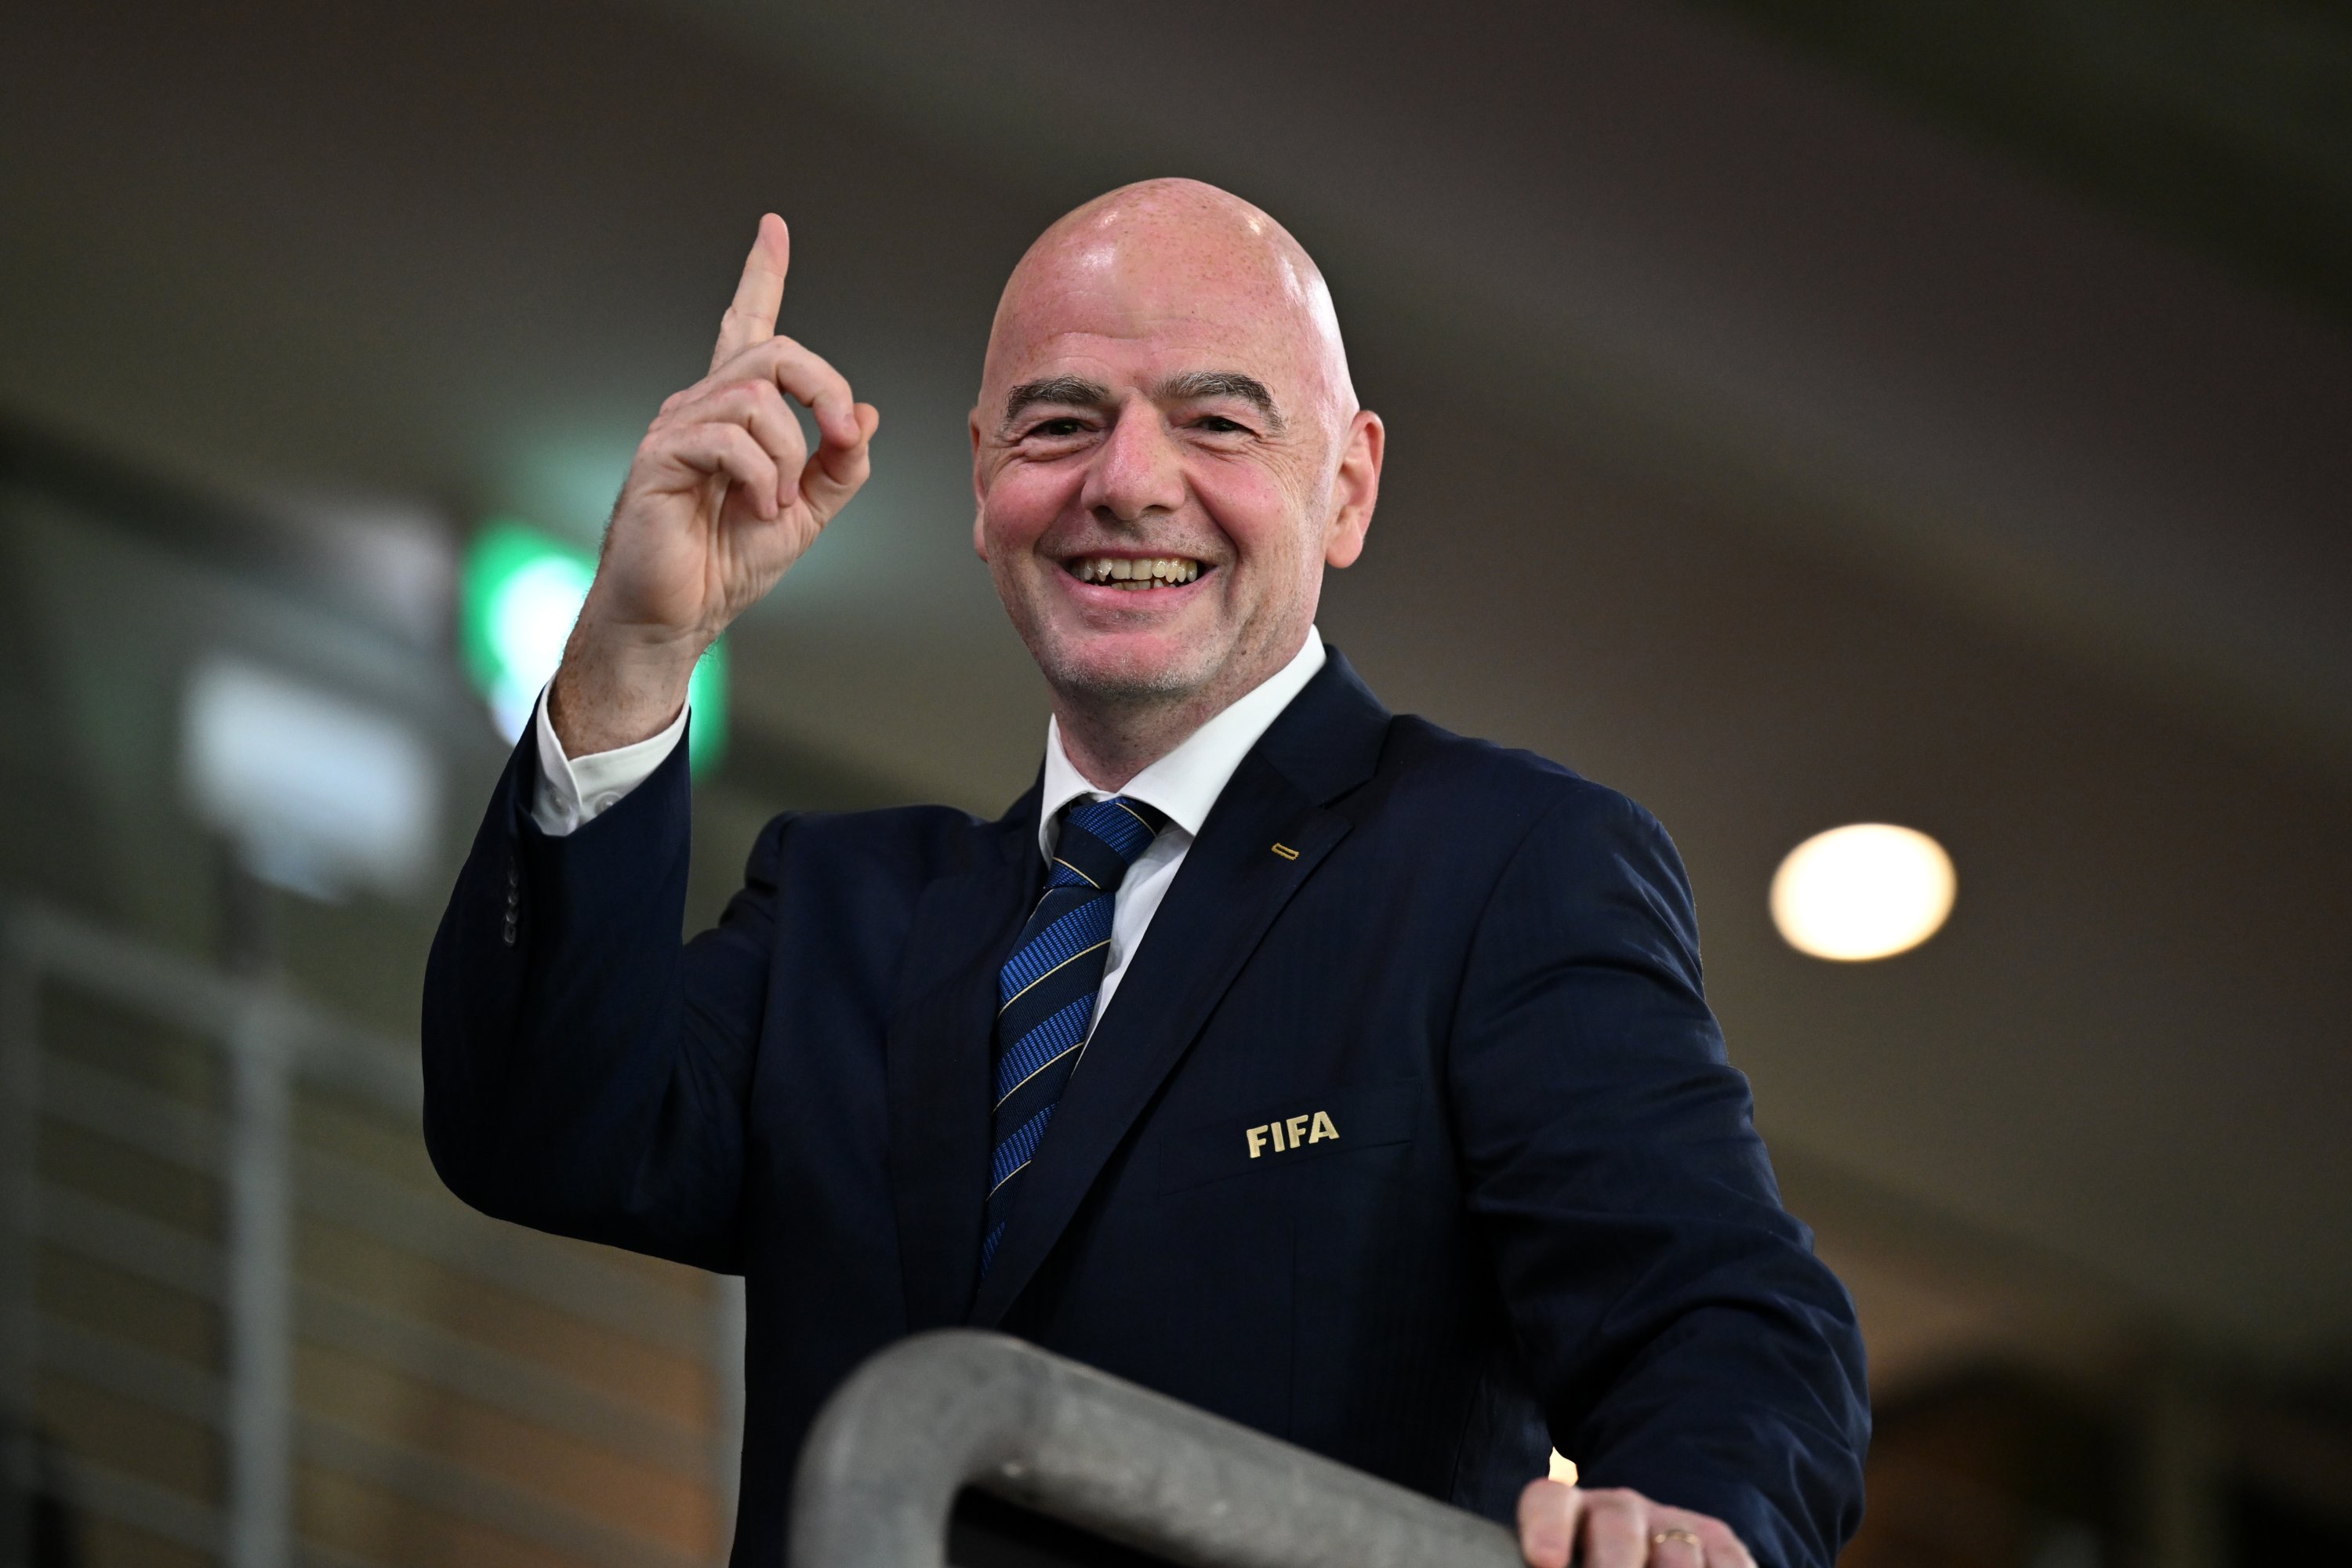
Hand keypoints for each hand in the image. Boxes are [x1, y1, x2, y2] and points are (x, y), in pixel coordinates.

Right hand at [551, 213, 880, 753]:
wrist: (676, 617)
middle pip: (777, 353)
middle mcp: (702, 406)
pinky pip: (732, 437)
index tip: (773, 229)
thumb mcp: (806, 515)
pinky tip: (758, 508)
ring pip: (759, 397)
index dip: (761, 276)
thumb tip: (868, 417)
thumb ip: (840, 467)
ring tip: (778, 505)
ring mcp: (678, 426)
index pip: (747, 328)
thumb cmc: (726, 565)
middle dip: (827, 388)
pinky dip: (762, 475)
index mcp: (734, 414)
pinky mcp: (662, 454)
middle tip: (845, 437)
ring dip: (790, 456)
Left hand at [1517, 1481, 1754, 1567]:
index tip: (1545, 1563)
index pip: (1549, 1503)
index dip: (1546, 1530)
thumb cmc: (1590, 1563)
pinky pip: (1728, 1563)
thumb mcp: (1574, 1560)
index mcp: (1569, 1512)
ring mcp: (1672, 1522)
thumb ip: (1566, 1562)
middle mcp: (1618, 1509)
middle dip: (1614, 1566)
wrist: (1654, 1550)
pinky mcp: (1719, 1541)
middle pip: (1616, 1527)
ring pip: (1677, 1552)